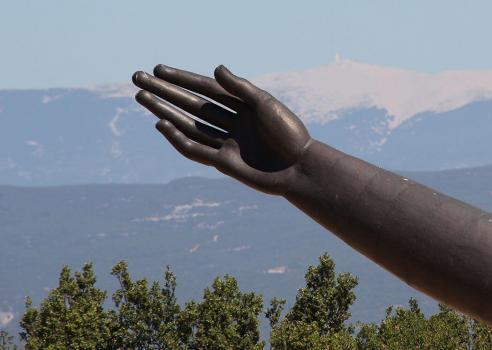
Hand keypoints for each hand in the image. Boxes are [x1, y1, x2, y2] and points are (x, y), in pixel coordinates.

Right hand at [132, 65, 311, 194]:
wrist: (300, 170)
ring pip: (189, 125)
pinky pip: (195, 149)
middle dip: (165, 93)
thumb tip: (215, 68)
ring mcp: (227, 143)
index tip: (158, 70)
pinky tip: (161, 124)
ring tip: (142, 97)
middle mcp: (233, 123)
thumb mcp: (265, 106)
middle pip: (192, 105)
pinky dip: (177, 137)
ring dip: (165, 111)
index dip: (182, 79)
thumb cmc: (289, 134)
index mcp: (245, 106)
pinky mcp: (224, 163)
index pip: (207, 88)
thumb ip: (240, 88)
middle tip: (138, 80)